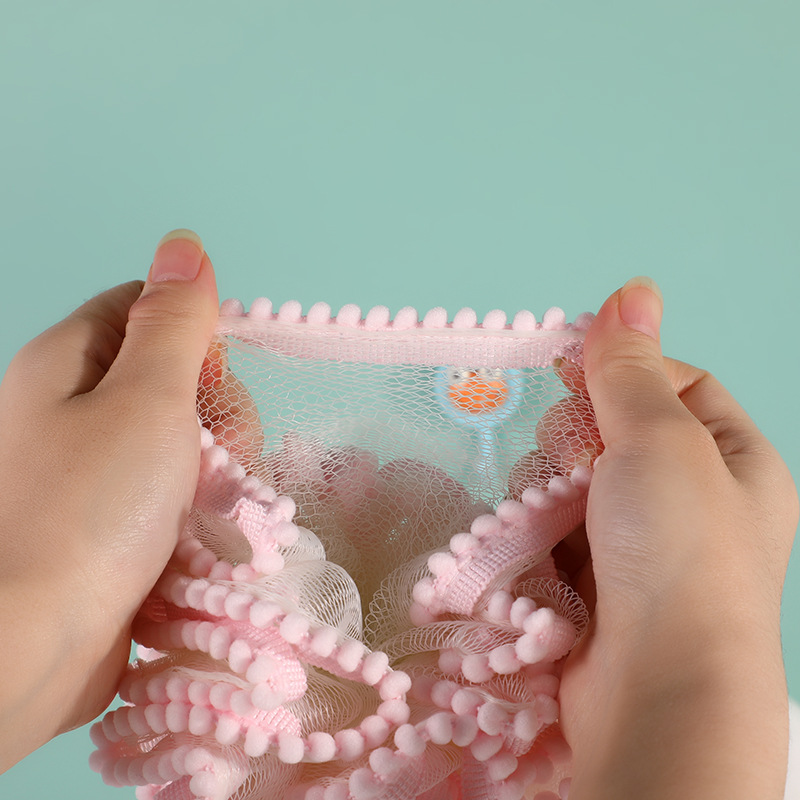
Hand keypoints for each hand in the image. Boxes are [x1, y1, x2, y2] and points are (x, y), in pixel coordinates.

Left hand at [0, 230, 218, 771]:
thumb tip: (183, 243)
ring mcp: (87, 472)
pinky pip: (170, 496)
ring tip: (211, 515)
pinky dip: (197, 513)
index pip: (147, 309)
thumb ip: (174, 322)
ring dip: (214, 473)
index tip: (218, 388)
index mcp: (68, 362)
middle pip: (171, 378)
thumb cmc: (92, 513)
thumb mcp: (147, 398)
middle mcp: (69, 410)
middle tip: (219, 463)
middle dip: (215, 418)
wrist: (36, 646)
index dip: (197, 338)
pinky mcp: (107, 525)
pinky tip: (204, 540)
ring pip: (180, 443)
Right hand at [555, 278, 798, 797]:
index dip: (625, 368)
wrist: (656, 690)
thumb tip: (634, 289)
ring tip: (551, 515)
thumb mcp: (660, 439)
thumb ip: (631, 369)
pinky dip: (539, 532)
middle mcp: (694, 504)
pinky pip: (555, 533)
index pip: (678, 384)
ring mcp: (642, 550)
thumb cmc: (678, 552)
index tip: (573, 364)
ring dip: (550, 490)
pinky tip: (535, 547)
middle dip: (579, 439)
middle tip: (573, 460)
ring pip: (573, 485)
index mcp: (733, 461)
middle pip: (615, 434)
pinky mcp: (594, 586)